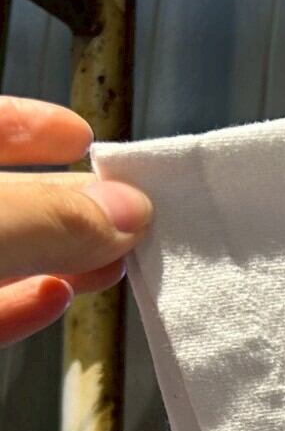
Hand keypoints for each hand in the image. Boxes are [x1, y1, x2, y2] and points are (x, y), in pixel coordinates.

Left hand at [1, 95, 151, 348]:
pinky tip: (57, 299)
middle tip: (127, 212)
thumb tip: (125, 211)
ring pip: (3, 257)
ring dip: (60, 260)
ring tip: (111, 261)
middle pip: (6, 198)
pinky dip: (22, 306)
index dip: (29, 124)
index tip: (79, 134)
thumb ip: (51, 217)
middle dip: (68, 203)